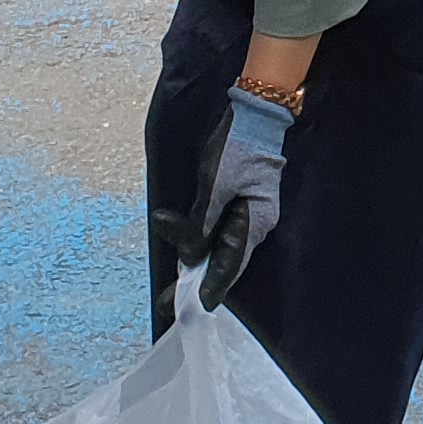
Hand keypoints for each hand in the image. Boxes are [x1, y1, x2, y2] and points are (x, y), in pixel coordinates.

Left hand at [162, 88, 291, 309]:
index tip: (189, 310)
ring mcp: (247, 214)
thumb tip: (189, 256)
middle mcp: (254, 225)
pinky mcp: (238, 204)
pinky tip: (187, 253)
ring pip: (220, 248)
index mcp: (254, 223)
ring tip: (172, 285)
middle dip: (197, 282)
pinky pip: (218, 233)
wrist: (255, 113)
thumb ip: (201, 223)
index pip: (230, 265)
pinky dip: (200, 243)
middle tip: (167, 303)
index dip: (209, 289)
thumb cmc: (237, 147)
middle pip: (224, 261)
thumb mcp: (215, 185)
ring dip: (196, 263)